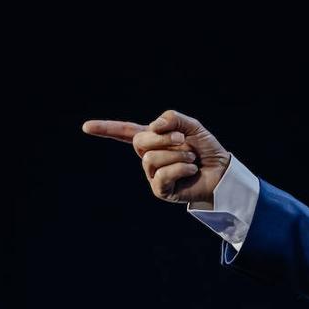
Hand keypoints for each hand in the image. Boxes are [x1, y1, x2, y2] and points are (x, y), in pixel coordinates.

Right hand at [81, 109, 231, 204]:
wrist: (222, 171)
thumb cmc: (206, 149)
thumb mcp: (191, 126)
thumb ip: (172, 118)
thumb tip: (154, 126)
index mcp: (152, 139)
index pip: (124, 132)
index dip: (106, 128)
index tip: (86, 127)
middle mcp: (148, 156)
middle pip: (140, 141)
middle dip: (163, 137)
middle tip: (182, 140)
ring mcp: (152, 174)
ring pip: (152, 158)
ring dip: (177, 155)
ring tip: (191, 159)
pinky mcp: (160, 190)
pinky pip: (162, 175)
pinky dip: (180, 169)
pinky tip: (191, 171)